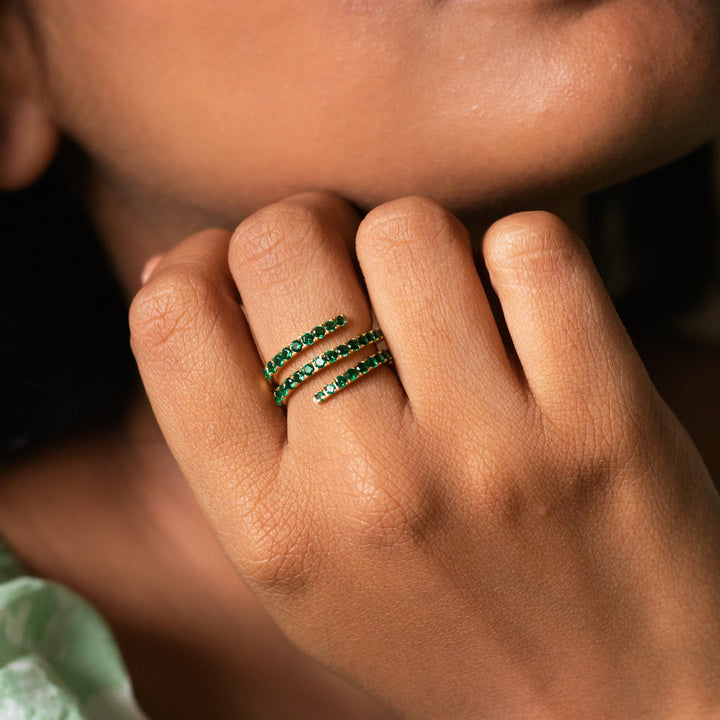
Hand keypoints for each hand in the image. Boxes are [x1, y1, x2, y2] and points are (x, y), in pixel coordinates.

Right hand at [130, 193, 719, 718]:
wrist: (613, 706)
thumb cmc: (444, 631)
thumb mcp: (299, 570)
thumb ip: (225, 432)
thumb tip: (175, 273)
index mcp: (274, 529)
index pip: (173, 324)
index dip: (196, 263)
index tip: (236, 270)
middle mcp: (368, 484)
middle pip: (284, 243)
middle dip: (305, 232)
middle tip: (345, 271)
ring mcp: (488, 448)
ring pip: (406, 226)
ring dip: (414, 243)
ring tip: (438, 302)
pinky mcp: (601, 416)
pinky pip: (529, 246)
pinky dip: (515, 256)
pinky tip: (519, 313)